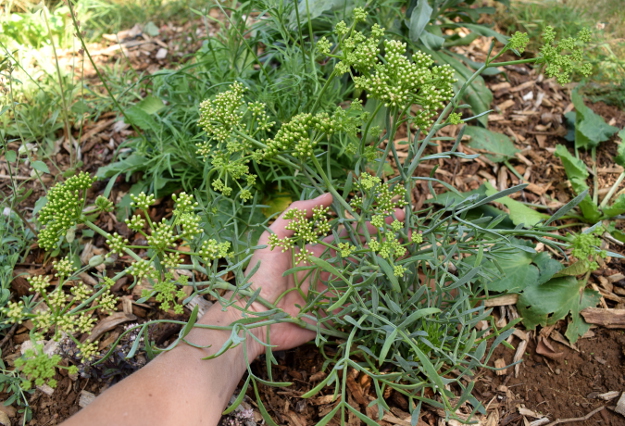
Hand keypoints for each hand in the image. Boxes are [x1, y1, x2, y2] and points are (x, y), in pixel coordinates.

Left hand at [240, 193, 405, 357]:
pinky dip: (375, 290)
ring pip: (364, 273)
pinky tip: (392, 278)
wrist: (251, 317)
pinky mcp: (335, 313)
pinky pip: (359, 300)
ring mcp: (333, 291)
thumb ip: (297, 214)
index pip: (346, 232)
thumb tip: (328, 195)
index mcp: (315, 251)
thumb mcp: (274, 237)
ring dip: (384, 260)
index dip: (366, 220)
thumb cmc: (260, 275)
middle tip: (405, 222)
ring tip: (405, 245)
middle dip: (382, 236)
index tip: (385, 210)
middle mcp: (328, 269)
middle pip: (361, 250)